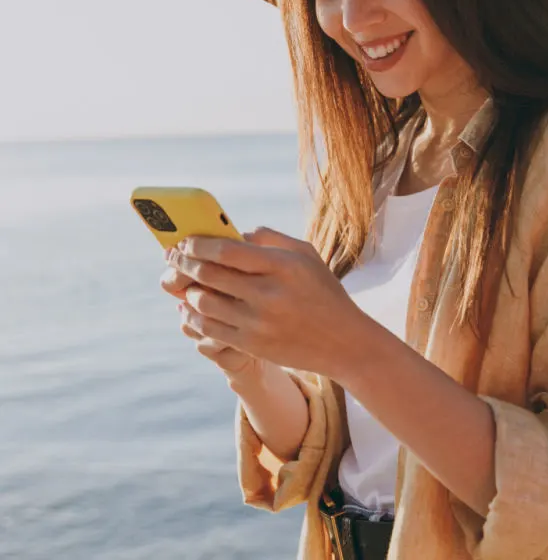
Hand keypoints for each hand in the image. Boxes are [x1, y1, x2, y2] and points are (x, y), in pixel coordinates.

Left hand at [166, 227, 368, 377]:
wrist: (343, 342)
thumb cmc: (323, 292)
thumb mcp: (307, 255)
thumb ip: (271, 238)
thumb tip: (235, 233)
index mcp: (283, 265)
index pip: (227, 250)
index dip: (198, 244)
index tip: (186, 240)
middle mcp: (269, 293)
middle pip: (209, 274)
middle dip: (184, 262)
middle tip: (173, 256)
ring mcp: (258, 322)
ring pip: (203, 302)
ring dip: (187, 289)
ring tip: (184, 282)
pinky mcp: (252, 345)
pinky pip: (209, 328)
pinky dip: (193, 315)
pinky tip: (190, 306)